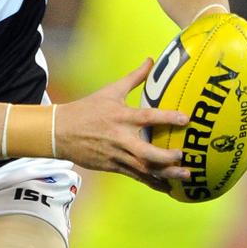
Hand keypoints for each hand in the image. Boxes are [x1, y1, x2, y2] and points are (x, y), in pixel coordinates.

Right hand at [57, 59, 189, 191]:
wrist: (60, 132)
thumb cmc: (87, 109)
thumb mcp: (110, 91)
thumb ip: (135, 77)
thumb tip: (151, 60)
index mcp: (121, 116)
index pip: (147, 117)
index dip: (167, 118)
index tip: (186, 119)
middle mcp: (121, 138)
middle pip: (147, 153)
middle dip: (167, 157)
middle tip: (183, 155)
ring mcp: (117, 155)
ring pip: (144, 169)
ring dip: (166, 174)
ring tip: (185, 176)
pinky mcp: (113, 167)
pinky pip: (137, 177)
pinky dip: (153, 182)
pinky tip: (168, 187)